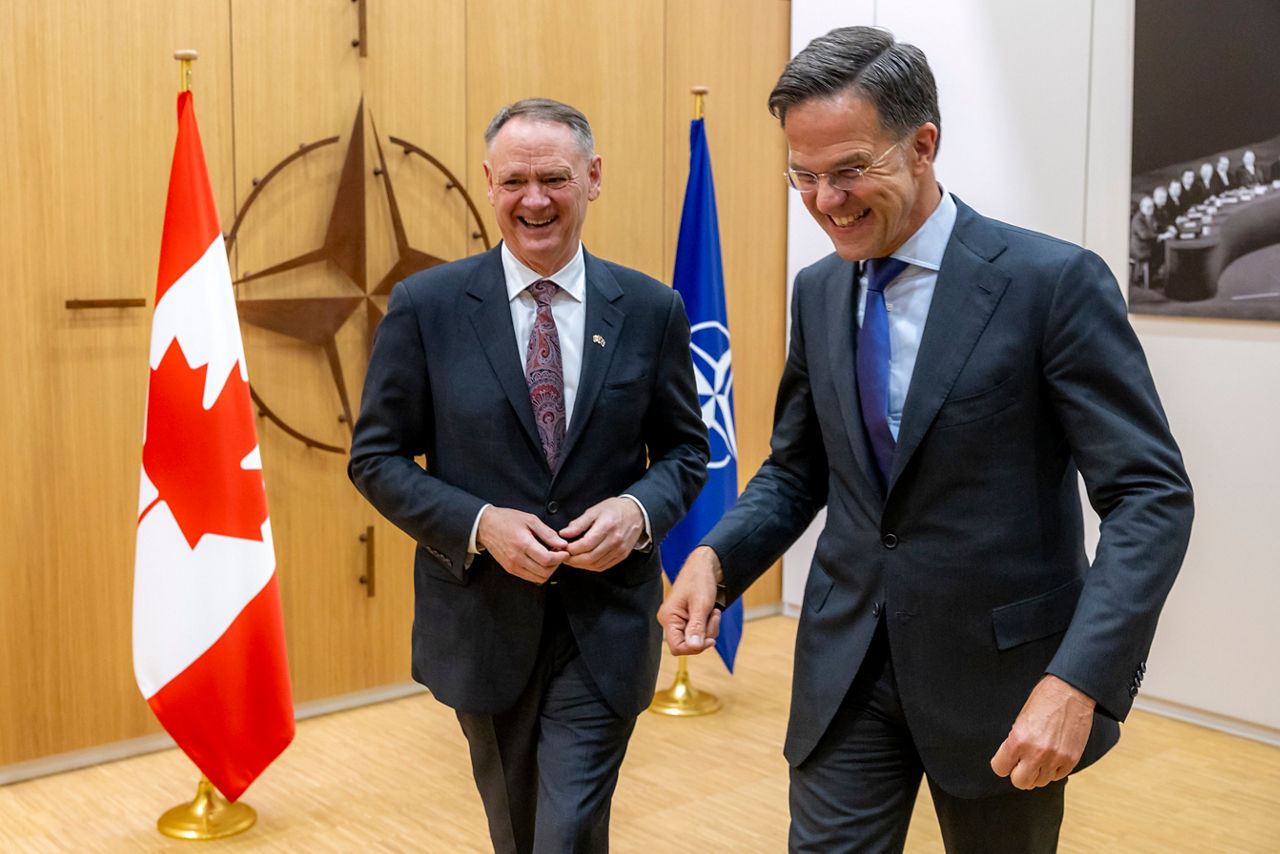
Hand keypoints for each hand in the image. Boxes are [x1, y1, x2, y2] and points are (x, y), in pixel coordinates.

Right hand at [476, 506, 568, 583]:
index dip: (560, 557)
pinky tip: (540, 561)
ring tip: (549, 557)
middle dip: (557, 564)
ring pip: (538, 578)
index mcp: (523, 543)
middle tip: (558, 553)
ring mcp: (512, 566)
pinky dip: (539, 572)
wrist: (485, 526)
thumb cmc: (507, 520)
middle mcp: (517, 558)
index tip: (565, 551)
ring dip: (548, 570)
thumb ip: (547, 533)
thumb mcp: (530, 520)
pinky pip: (530, 577)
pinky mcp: (510, 569)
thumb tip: (562, 544)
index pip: (547, 559)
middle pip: (544, 572)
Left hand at [559, 497, 644, 571]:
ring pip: (595, 564)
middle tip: (563, 556)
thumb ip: (579, 523)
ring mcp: (620, 550)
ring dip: (580, 565)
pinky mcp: (622, 556)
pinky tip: (583, 561)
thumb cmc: (614, 510)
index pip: (586, 544)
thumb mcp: (594, 510)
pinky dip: (590, 566)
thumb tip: (564, 533)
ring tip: (571, 559)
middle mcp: (615, 540)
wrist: (636, 513)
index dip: (571, 549)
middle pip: (590, 557)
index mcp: (607, 526)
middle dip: (573, 560)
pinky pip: (603, 566)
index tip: (563, 547)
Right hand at [656, 546, 721, 655]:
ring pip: (696, 640)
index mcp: (668, 618)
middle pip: (688, 644)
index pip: (677, 648)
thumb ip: (697, 627)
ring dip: (709, 628)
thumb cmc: (699, 581)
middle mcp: (670, 621)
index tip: (711, 640)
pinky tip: (710, 612)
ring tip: (712, 611)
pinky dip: (709, 625)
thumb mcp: (701, 605)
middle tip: (713, 616)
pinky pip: (699, 633)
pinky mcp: (686, 620)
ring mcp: (678, 621)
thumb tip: (694, 647)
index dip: (694, 648)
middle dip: (705, 634)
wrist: (703, 567)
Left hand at [990, 675, 1095, 789]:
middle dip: (1019, 774)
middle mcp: (1036, 753)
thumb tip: (1012, 759)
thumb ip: (1015, 741)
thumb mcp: (1020, 719)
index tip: (1006, 761)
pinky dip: (1053, 770)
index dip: (1002, 764)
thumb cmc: (1044, 700)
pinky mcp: (1071, 760)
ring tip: (1039, 758)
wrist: (1071, 692)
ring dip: (1037, 773)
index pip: (1000, 769)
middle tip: (1022, 764)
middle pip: (1020, 782)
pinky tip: (1052, 757)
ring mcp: (1056, 759)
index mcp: (1018, 740)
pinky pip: (1057, 777)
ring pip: (1040, 782)